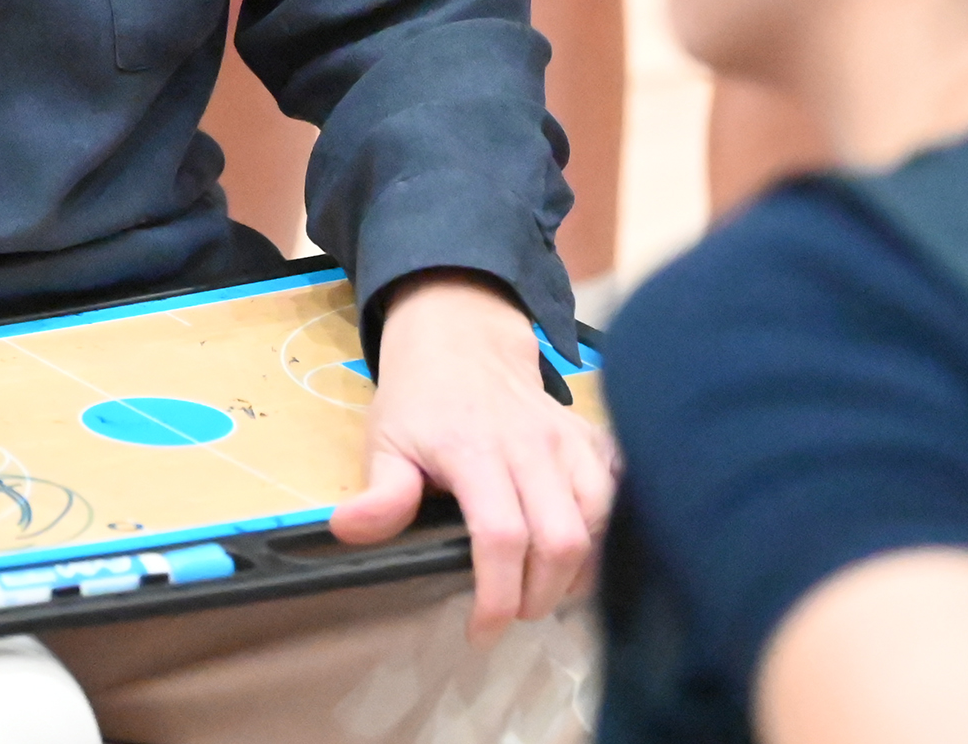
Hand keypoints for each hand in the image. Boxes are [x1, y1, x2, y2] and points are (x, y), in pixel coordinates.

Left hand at [328, 271, 616, 642]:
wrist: (462, 336)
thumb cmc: (419, 398)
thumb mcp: (385, 440)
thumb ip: (380, 492)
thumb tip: (348, 530)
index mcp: (473, 450)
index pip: (501, 536)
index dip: (498, 596)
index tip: (482, 632)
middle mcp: (530, 444)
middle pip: (561, 538)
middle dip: (543, 594)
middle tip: (516, 611)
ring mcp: (566, 438)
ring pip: (599, 517)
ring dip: (580, 569)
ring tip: (548, 589)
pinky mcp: (589, 435)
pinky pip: (619, 488)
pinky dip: (609, 530)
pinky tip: (583, 551)